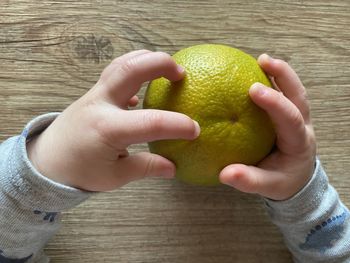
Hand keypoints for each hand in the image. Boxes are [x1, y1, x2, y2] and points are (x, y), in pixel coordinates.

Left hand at [27, 50, 199, 190]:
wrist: (46, 161)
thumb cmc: (78, 172)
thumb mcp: (114, 177)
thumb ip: (145, 168)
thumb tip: (172, 166)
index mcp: (108, 129)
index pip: (150, 122)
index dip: (177, 125)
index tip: (195, 130)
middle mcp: (101, 105)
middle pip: (131, 70)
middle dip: (160, 64)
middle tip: (182, 73)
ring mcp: (95, 95)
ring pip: (121, 63)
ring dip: (146, 60)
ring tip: (168, 68)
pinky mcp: (93, 93)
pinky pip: (114, 73)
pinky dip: (133, 70)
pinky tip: (142, 87)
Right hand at [219, 54, 315, 200]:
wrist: (295, 179)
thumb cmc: (282, 181)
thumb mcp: (268, 186)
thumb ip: (248, 181)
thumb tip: (225, 174)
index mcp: (298, 142)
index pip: (291, 117)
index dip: (275, 102)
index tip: (254, 89)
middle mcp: (302, 125)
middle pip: (299, 94)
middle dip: (284, 75)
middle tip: (263, 60)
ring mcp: (298, 117)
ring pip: (294, 89)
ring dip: (280, 73)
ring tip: (261, 59)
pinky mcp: (289, 113)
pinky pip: (283, 92)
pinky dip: (272, 80)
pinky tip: (254, 73)